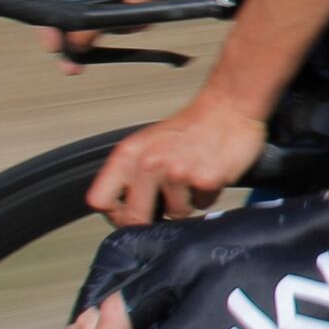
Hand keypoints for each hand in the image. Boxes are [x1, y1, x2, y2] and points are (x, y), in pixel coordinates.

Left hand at [87, 98, 271, 223]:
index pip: (100, 200)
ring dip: (186, 203)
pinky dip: (208, 195)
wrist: (228, 107)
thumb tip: (123, 211)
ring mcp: (177, 173)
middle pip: (133, 218)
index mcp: (129, 154)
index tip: (127, 214)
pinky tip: (209, 175)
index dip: (114, 214)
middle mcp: (149, 163)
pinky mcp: (205, 180)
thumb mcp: (148, 144)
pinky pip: (203, 204)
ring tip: (193, 180)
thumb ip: (131, 174)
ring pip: (175, 213)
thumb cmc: (189, 127)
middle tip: (161, 213)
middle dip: (148, 221)